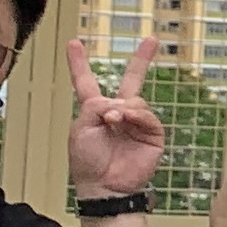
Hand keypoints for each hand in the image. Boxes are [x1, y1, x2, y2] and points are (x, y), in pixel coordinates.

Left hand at [66, 37, 168, 198]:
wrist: (104, 186)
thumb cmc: (87, 162)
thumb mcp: (80, 128)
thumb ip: (95, 107)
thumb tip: (120, 104)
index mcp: (95, 110)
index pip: (87, 81)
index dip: (79, 63)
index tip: (74, 43)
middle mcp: (118, 113)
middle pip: (132, 80)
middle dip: (142, 60)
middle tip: (152, 40)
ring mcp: (136, 123)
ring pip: (135, 100)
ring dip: (123, 108)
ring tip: (113, 121)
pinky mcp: (152, 134)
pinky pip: (147, 115)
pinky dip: (135, 116)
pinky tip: (124, 121)